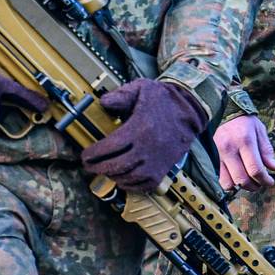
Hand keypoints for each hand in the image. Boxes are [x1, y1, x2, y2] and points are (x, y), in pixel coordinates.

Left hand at [80, 79, 205, 192]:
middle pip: (116, 166)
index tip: (85, 155)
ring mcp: (156, 161)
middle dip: (98, 168)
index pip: (110, 147)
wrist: (190, 109)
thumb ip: (120, 96)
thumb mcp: (141, 88)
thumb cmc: (164, 99)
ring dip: (113, 176)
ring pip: (129, 177)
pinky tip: (122, 179)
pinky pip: (144, 185)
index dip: (94, 154)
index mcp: (139, 128)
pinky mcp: (163, 169)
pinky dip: (130, 185)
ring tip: (103, 171)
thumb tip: (102, 102)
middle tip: (88, 166)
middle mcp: (147, 148)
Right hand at [213, 115, 274, 191]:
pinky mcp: (214, 158)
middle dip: (254, 186)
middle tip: (261, 184)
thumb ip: (267, 151)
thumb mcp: (261, 131)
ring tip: (250, 182)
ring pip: (229, 182)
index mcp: (245, 141)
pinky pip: (221, 178)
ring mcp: (219, 154)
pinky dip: (230, 184)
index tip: (270, 182)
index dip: (264, 180)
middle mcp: (229, 148)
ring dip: (242, 187)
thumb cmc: (246, 122)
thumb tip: (274, 168)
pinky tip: (238, 179)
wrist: (227, 112)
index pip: (255, 169)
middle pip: (242, 179)